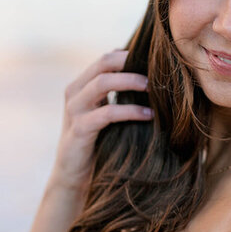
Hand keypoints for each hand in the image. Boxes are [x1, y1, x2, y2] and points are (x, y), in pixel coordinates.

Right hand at [49, 49, 150, 193]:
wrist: (74, 175)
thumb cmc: (97, 142)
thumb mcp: (105, 113)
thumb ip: (117, 95)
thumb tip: (153, 78)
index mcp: (81, 85)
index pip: (106, 58)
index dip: (130, 55)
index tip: (155, 61)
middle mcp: (74, 92)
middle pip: (103, 63)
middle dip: (131, 63)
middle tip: (156, 70)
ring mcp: (74, 110)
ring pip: (102, 83)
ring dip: (131, 82)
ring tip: (153, 88)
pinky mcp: (79, 129)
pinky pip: (107, 113)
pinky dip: (130, 111)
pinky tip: (149, 114)